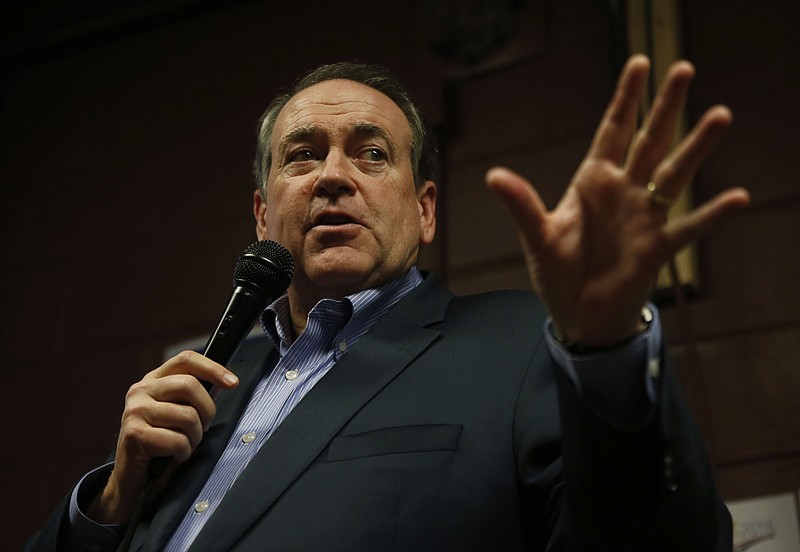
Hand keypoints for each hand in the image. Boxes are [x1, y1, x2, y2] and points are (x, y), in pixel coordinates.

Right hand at [87, 351, 238, 523]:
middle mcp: (141, 390)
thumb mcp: (178, 414)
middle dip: (207, 411)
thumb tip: (227, 381)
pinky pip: (177, 441)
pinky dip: (183, 454)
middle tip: (202, 429)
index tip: (233, 383)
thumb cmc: (162, 445)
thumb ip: (194, 397)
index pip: (186, 360)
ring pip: (188, 416)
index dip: (213, 368)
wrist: (133, 481)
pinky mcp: (134, 434)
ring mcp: (135, 411)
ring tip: (183, 445)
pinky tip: (172, 457)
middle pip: (190, 385)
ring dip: (194, 438)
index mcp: (153, 380)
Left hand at [486, 55, 748, 345]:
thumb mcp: (537, 236)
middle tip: (685, 68)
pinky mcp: (656, 249)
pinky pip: (688, 228)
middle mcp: (623, 193)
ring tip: (719, 115)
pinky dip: (711, 214)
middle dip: (665, 106)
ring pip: (674, 174)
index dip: (625, 99)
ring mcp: (643, 218)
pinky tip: (738, 197)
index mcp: (592, 182)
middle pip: (649, 141)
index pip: (613, 131)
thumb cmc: (558, 273)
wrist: (579, 316)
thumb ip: (521, 205)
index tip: (640, 64)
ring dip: (696, 147)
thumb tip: (493, 175)